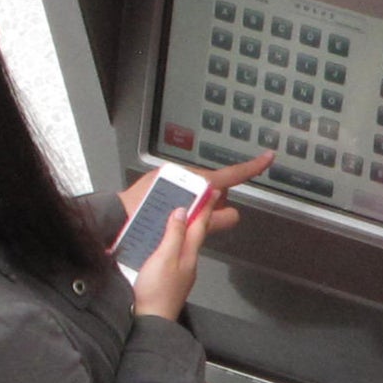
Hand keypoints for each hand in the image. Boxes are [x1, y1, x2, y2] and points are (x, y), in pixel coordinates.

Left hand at [116, 152, 272, 235]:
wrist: (114, 221)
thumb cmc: (146, 221)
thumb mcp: (185, 224)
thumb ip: (212, 219)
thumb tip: (233, 214)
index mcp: (190, 179)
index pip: (228, 175)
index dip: (250, 168)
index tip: (268, 158)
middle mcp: (181, 174)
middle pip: (214, 187)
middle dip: (215, 203)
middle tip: (204, 220)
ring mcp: (171, 177)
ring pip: (199, 191)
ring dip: (198, 206)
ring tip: (181, 220)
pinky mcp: (160, 183)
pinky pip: (183, 191)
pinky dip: (185, 204)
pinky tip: (174, 216)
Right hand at [131, 206, 210, 321]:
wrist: (150, 322)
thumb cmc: (156, 292)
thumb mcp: (164, 257)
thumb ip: (174, 235)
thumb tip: (182, 212)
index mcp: (188, 254)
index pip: (199, 225)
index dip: (205, 207)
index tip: (212, 192)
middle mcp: (187, 263)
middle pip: (195, 234)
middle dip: (199, 216)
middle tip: (202, 200)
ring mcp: (179, 273)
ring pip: (186, 245)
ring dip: (186, 229)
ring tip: (184, 216)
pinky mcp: (169, 280)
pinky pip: (175, 255)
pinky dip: (175, 243)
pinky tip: (167, 243)